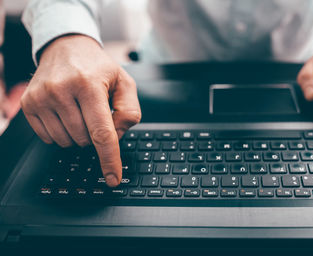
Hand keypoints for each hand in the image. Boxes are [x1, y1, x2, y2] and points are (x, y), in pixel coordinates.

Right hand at [21, 35, 140, 186]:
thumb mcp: (124, 82)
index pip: (102, 132)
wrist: (66, 47)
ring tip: (80, 109)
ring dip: (79, 134)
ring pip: (67, 142)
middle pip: (85, 140)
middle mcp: (61, 91)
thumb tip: (117, 136)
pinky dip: (63, 132)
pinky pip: (49, 138)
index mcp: (89, 85)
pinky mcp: (28, 104)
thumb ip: (130, 110)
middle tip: (95, 111)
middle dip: (96, 134)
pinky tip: (66, 113)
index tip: (113, 179)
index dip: (109, 159)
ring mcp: (41, 98)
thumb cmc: (98, 67)